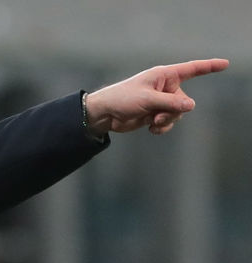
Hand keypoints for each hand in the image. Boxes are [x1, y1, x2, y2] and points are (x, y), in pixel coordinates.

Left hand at [85, 58, 228, 135]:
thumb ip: (170, 103)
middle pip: (184, 100)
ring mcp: (160, 101)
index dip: (209, 67)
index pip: (192, 69)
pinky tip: (151, 129)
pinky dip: (162, 127)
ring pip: (177, 113)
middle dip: (173, 111)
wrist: (105, 115)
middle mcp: (165, 87)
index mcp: (164, 75)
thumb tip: (191, 105)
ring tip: (152, 122)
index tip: (225, 64)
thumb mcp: (147, 100)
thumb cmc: (122, 99)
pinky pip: (168, 122)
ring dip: (166, 120)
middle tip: (156, 116)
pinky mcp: (155, 114)